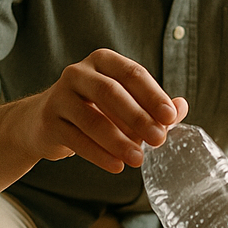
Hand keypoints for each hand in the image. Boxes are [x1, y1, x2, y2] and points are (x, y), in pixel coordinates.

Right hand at [30, 49, 188, 171]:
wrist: (45, 121)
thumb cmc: (94, 110)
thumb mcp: (124, 103)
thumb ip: (154, 106)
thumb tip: (182, 107)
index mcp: (102, 61)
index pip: (132, 74)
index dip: (153, 95)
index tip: (170, 117)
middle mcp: (78, 73)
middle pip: (111, 93)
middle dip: (138, 118)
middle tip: (159, 139)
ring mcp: (60, 96)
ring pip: (92, 119)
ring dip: (118, 141)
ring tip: (138, 158)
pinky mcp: (49, 121)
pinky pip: (76, 139)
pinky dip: (98, 155)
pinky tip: (116, 166)